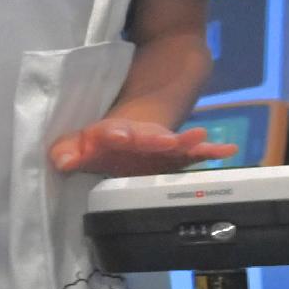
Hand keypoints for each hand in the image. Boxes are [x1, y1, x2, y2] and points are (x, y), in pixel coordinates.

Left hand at [53, 114, 232, 177]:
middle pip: (148, 137)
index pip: (111, 133)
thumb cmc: (100, 142)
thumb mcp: (80, 145)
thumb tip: (61, 161)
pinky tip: (228, 150)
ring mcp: (161, 146)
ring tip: (201, 136)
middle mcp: (139, 138)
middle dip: (154, 139)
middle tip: (165, 140)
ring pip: (175, 143)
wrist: (131, 126)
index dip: (113, 134)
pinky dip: (211, 151)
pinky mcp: (177, 155)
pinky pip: (196, 153)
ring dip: (185, 141)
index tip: (115, 135)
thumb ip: (68, 152)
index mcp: (113, 134)